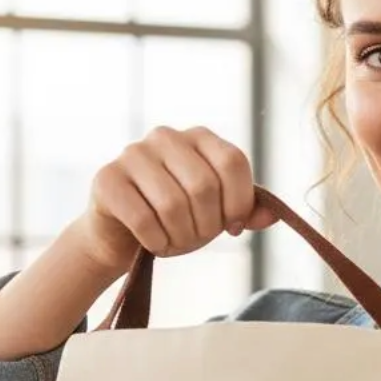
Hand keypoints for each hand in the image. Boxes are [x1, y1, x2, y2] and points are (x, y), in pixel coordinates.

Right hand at [75, 127, 276, 272]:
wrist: (122, 235)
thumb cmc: (176, 220)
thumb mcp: (217, 213)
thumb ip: (245, 210)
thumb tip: (273, 215)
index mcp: (199, 137)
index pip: (233, 162)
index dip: (239, 203)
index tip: (233, 227)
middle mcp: (165, 136)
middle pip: (203, 186)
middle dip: (206, 226)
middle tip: (197, 239)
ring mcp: (133, 154)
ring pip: (172, 205)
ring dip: (180, 237)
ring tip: (175, 242)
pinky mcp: (107, 179)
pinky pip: (142, 219)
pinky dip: (155, 241)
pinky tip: (155, 243)